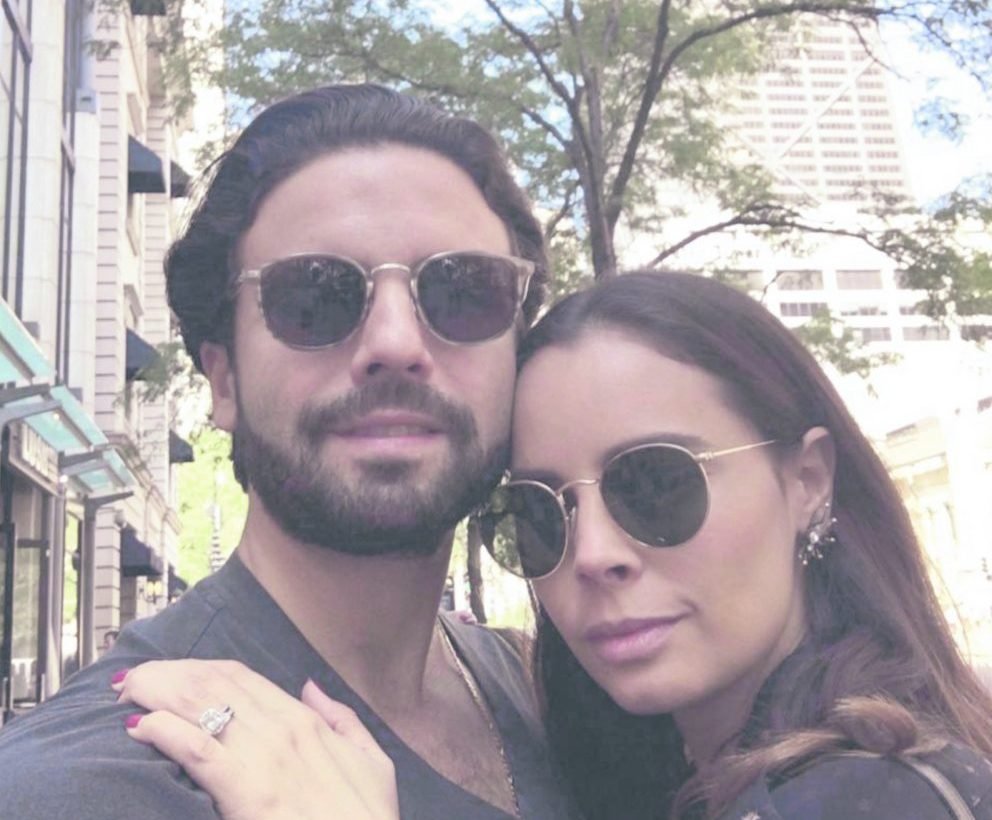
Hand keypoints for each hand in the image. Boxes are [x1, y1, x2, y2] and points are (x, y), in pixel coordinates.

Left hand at [113, 660, 398, 819]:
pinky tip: (140, 727)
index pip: (243, 678)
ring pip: (201, 706)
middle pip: (214, 684)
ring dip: (158, 693)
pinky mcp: (246, 792)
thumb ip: (342, 718)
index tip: (171, 670)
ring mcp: (263, 758)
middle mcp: (282, 729)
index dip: (200, 668)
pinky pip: (197, 750)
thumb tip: (310, 687)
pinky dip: (165, 732)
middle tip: (134, 678)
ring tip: (127, 693)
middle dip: (168, 674)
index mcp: (307, 722)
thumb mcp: (372, 761)